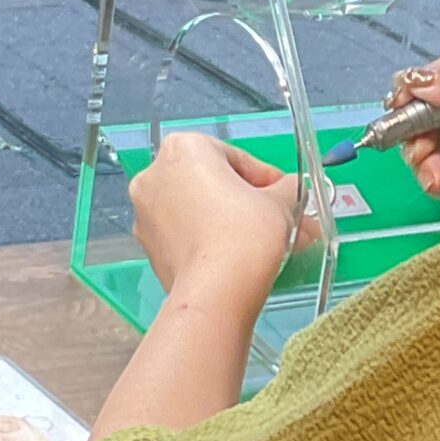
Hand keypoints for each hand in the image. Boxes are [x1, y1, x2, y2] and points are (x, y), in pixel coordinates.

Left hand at [130, 134, 307, 303]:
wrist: (215, 292)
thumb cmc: (244, 235)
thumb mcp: (280, 203)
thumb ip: (288, 189)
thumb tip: (293, 190)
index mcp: (185, 148)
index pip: (236, 158)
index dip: (267, 179)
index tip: (284, 196)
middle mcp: (156, 174)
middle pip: (214, 184)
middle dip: (249, 203)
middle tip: (279, 221)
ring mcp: (147, 213)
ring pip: (199, 210)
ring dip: (232, 223)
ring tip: (268, 244)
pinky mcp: (148, 247)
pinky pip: (186, 234)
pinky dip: (210, 240)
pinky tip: (239, 257)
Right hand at [398, 52, 439, 215]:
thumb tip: (427, 80)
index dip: (427, 82)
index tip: (405, 94)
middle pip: (436, 107)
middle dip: (416, 119)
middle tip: (405, 130)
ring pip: (431, 139)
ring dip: (421, 151)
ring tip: (429, 165)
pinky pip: (435, 171)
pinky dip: (429, 175)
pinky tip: (439, 182)